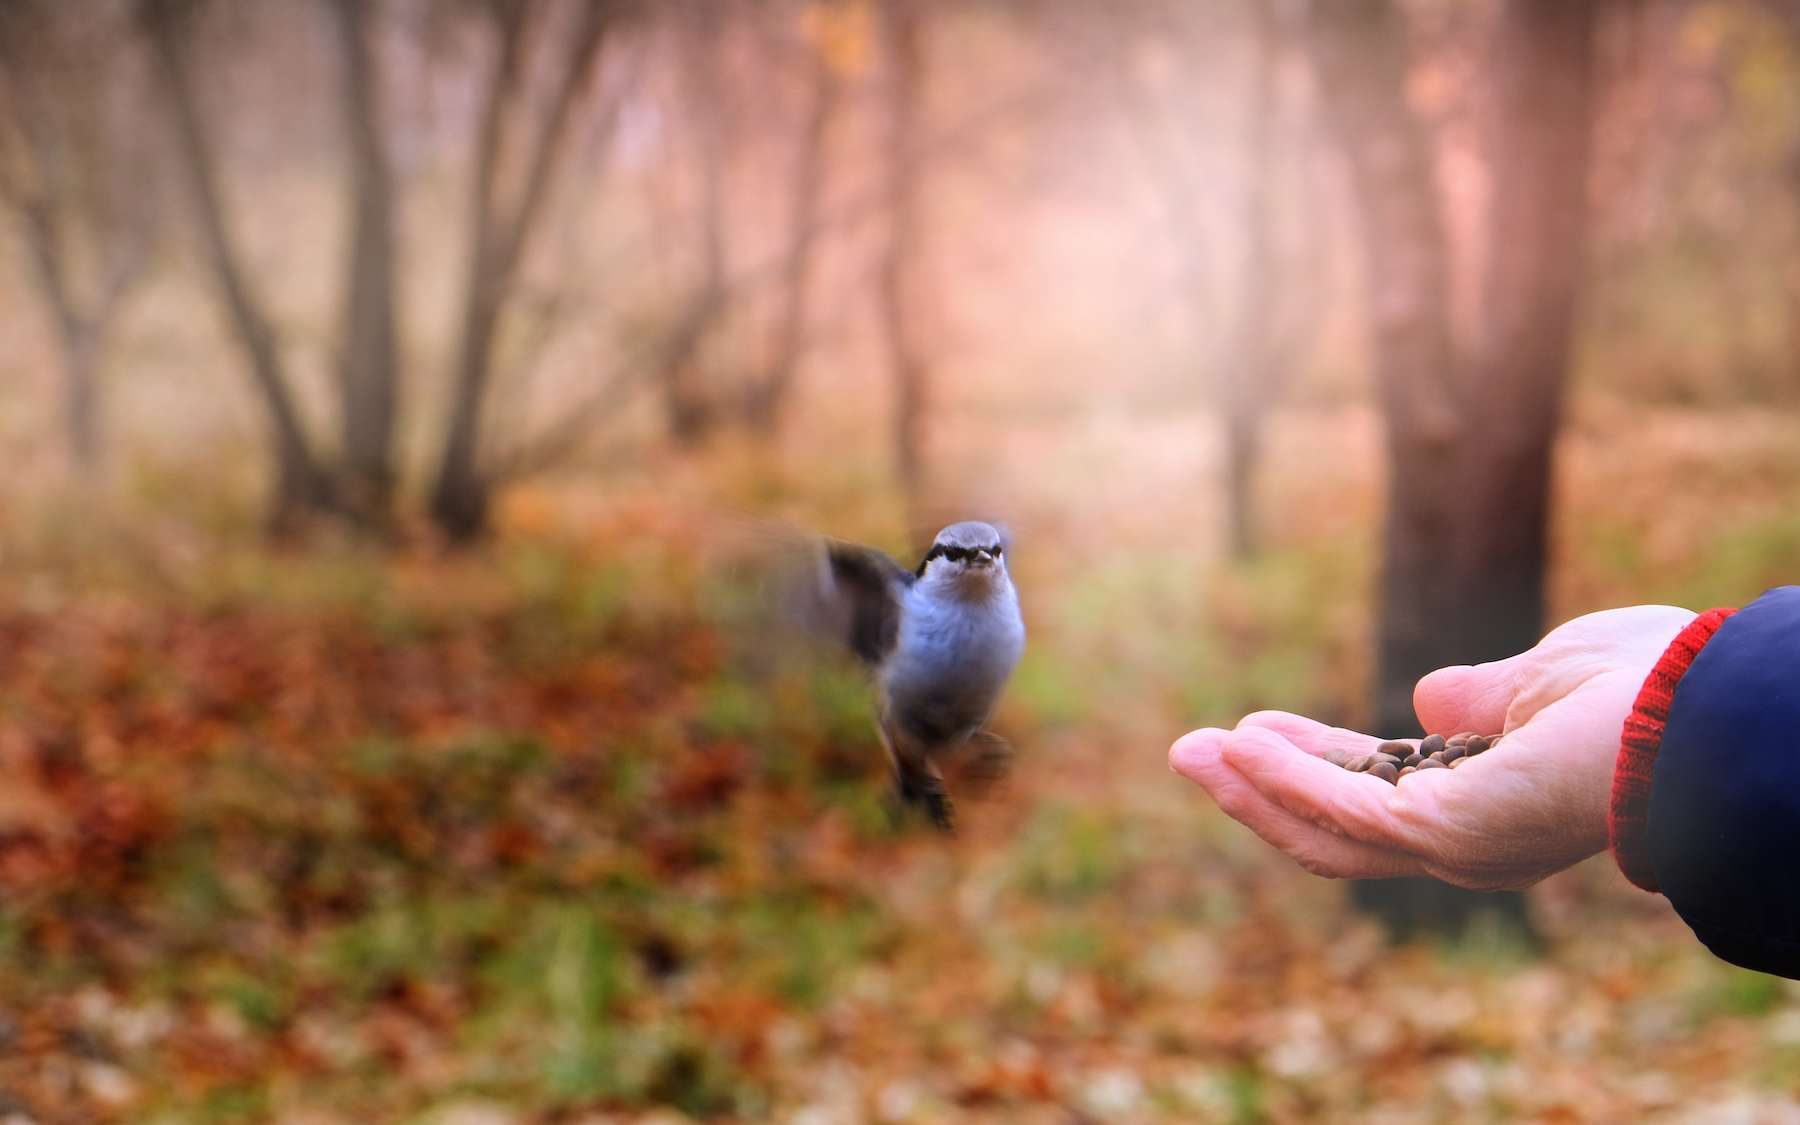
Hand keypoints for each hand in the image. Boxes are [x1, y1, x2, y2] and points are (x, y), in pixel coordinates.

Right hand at [1168, 606, 1696, 889]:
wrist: (1702, 708)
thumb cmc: (1647, 686)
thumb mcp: (1542, 674)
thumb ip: (1480, 694)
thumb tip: (1427, 699)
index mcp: (1490, 806)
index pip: (1376, 793)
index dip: (1307, 764)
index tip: (1249, 731)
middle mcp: (1468, 843)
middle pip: (1333, 829)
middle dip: (1255, 790)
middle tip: (1188, 751)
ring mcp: (1456, 847)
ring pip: (1325, 833)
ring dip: (1251, 791)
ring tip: (1189, 752)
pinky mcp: (1444, 833)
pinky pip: (1343, 808)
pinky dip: (1284, 779)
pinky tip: (1239, 744)